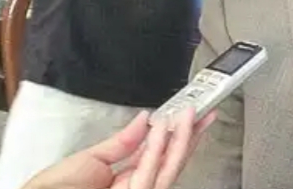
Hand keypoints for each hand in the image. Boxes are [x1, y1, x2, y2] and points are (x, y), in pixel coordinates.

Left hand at [24, 108, 215, 188]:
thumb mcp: (88, 159)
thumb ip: (120, 142)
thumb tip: (144, 120)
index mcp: (126, 179)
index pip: (160, 154)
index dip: (179, 134)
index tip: (190, 114)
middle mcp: (135, 187)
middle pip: (171, 161)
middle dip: (190, 135)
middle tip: (204, 110)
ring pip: (168, 167)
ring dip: (180, 137)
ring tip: (187, 112)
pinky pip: (150, 172)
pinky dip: (158, 148)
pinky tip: (163, 128)